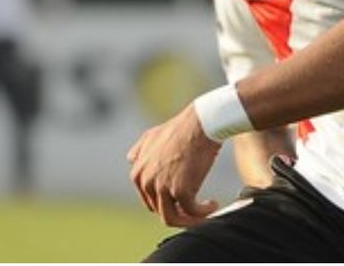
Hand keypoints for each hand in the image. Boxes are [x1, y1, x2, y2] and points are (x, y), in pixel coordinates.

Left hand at [127, 104, 221, 226]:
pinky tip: (213, 204)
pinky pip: (191, 213)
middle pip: (160, 210)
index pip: (148, 200)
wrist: (200, 124)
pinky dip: (203, 213)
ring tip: (204, 212)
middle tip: (195, 206)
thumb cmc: (181, 128)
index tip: (181, 200)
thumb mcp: (151, 136)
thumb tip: (131, 160)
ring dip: (189, 220)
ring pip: (172, 218)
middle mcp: (146, 182)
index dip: (166, 202)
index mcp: (138, 173)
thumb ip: (139, 150)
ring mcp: (162, 187)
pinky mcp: (181, 191)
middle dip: (179, 211)